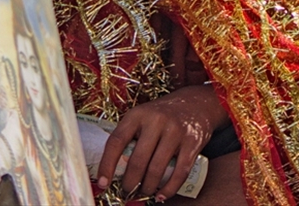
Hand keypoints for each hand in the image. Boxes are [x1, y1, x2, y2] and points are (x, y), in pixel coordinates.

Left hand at [95, 85, 228, 201]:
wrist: (196, 103)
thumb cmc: (162, 114)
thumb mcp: (143, 115)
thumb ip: (130, 135)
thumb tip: (113, 168)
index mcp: (137, 114)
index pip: (116, 141)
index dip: (107, 164)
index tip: (102, 183)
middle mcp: (155, 121)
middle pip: (137, 160)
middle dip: (129, 182)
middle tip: (126, 192)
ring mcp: (175, 131)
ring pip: (156, 169)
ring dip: (147, 188)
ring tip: (143, 193)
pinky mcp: (192, 142)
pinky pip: (179, 172)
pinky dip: (169, 189)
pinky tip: (161, 196)